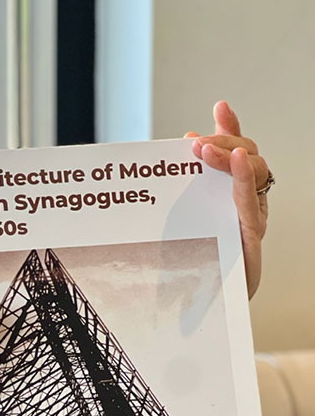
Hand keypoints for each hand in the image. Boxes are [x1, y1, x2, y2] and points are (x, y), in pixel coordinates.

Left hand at [187, 100, 270, 297]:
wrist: (202, 309)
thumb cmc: (192, 269)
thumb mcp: (177, 225)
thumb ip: (175, 196)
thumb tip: (164, 165)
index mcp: (227, 197)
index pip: (234, 153)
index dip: (230, 128)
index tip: (219, 106)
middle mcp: (243, 203)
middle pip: (245, 155)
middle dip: (221, 140)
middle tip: (193, 142)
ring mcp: (249, 217)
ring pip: (252, 170)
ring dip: (227, 153)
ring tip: (204, 149)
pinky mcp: (249, 235)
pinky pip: (249, 200)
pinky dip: (241, 176)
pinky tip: (234, 160)